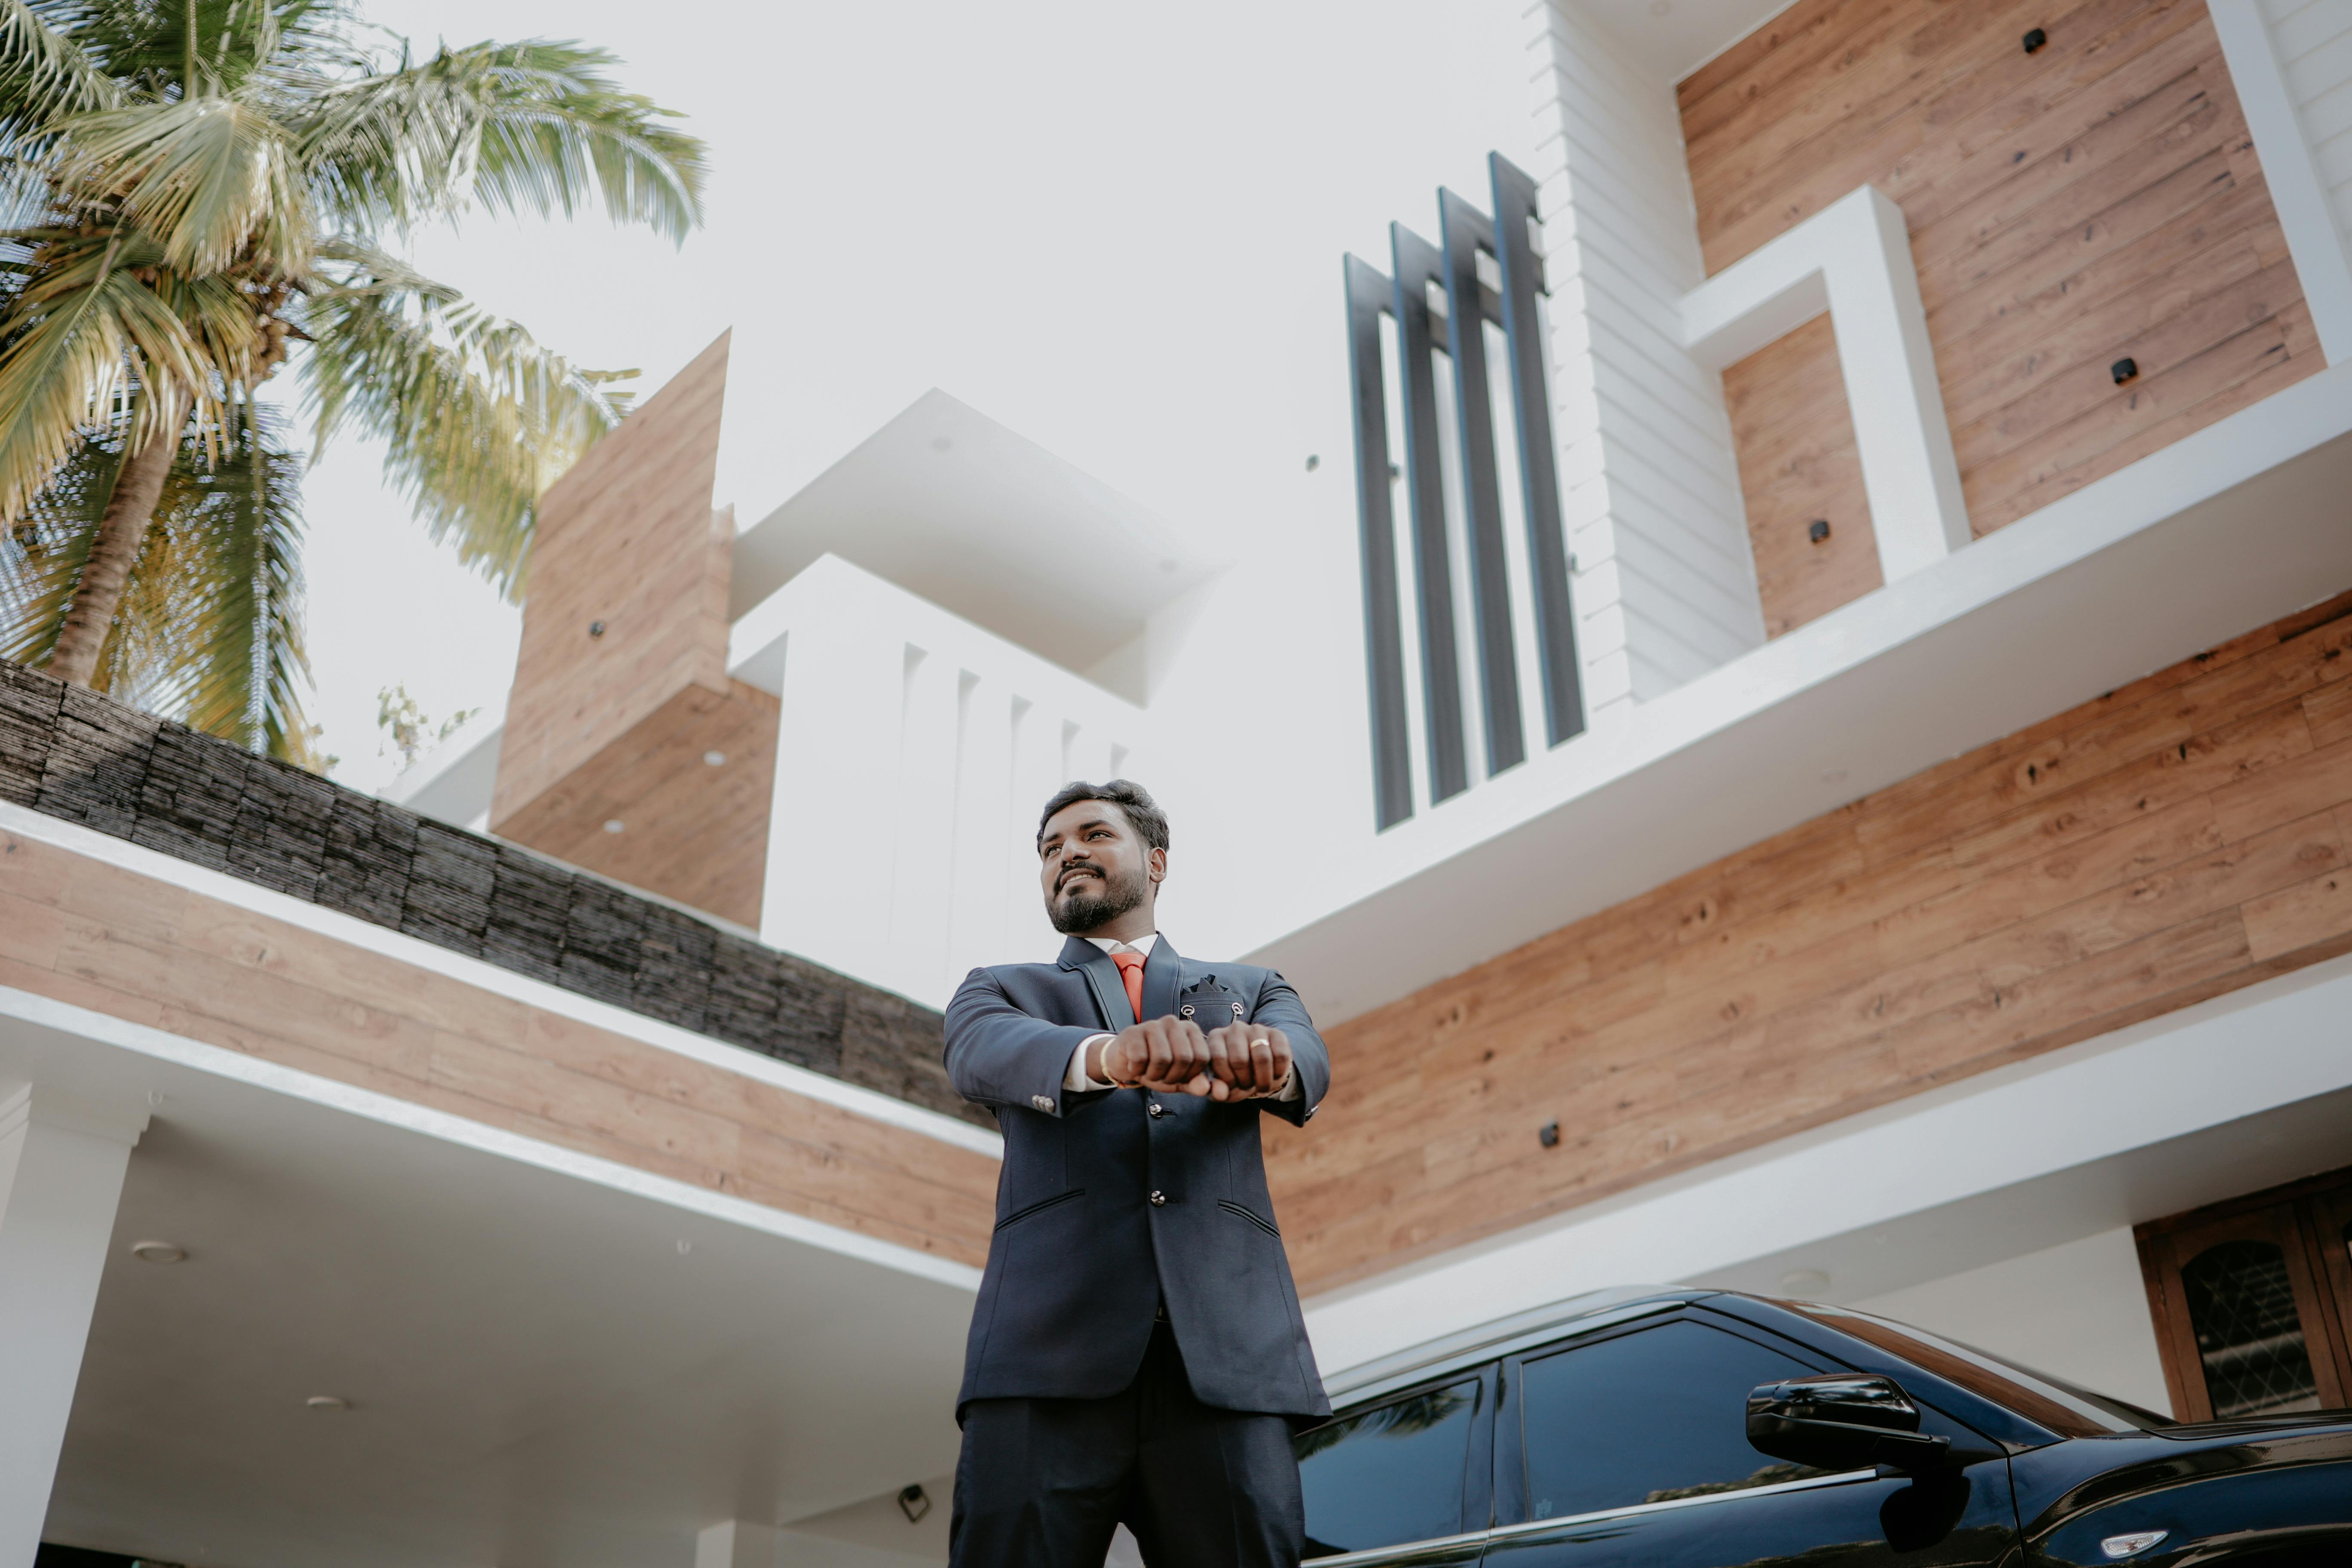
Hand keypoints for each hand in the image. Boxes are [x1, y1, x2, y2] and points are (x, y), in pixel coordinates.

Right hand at [1098, 1017, 1217, 1095]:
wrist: (1125, 1062)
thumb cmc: (1156, 1068)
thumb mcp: (1179, 1079)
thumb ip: (1196, 1084)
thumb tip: (1206, 1089)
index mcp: (1190, 1030)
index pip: (1202, 1057)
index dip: (1190, 1075)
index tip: (1177, 1076)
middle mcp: (1174, 1022)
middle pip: (1183, 1058)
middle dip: (1171, 1076)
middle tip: (1160, 1075)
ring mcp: (1152, 1024)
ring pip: (1162, 1058)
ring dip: (1153, 1075)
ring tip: (1148, 1071)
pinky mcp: (1133, 1032)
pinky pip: (1140, 1059)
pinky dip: (1137, 1070)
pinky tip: (1135, 1066)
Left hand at [1203, 1021, 1291, 1100]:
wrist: (1257, 1068)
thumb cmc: (1234, 1075)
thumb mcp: (1222, 1085)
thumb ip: (1216, 1090)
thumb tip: (1220, 1094)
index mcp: (1216, 1037)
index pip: (1219, 1058)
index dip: (1227, 1079)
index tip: (1231, 1087)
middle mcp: (1235, 1029)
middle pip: (1240, 1059)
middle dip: (1245, 1081)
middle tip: (1247, 1087)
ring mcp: (1256, 1029)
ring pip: (1262, 1057)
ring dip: (1263, 1081)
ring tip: (1261, 1087)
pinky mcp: (1277, 1033)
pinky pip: (1281, 1056)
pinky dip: (1278, 1073)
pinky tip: (1273, 1077)